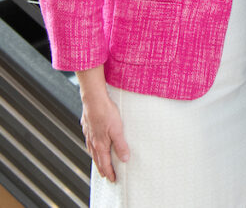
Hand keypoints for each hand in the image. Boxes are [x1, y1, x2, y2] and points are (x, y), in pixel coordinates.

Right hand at [77, 67, 129, 181]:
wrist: (93, 99)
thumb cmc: (106, 113)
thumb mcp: (117, 129)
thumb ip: (121, 145)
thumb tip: (124, 159)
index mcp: (100, 144)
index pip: (105, 163)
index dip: (109, 172)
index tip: (112, 179)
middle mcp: (93, 142)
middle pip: (98, 159)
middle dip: (103, 169)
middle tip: (106, 176)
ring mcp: (89, 135)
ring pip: (93, 151)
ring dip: (97, 159)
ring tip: (101, 164)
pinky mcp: (87, 127)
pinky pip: (90, 142)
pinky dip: (93, 149)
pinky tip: (95, 146)